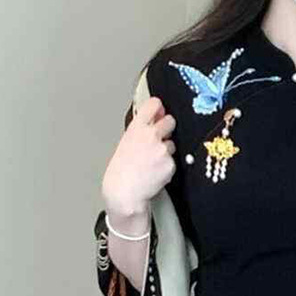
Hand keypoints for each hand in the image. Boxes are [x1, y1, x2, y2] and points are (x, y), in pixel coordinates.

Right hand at [101, 96, 176, 217]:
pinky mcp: (170, 163)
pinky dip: (167, 166)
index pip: (154, 104)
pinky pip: (173, 161)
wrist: (124, 191)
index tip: (159, 112)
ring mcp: (162, 149)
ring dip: (166, 151)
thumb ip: (142, 127)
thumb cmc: (122, 169)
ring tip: (152, 162)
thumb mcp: (127, 141)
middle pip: (170, 120)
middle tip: (157, 141)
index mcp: (137, 127)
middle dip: (167, 128)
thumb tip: (158, 115)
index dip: (159, 108)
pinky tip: (155, 172)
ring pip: (172, 143)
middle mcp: (151, 135)